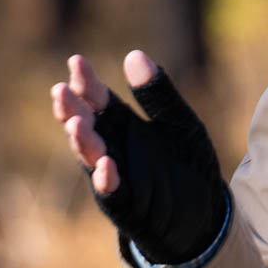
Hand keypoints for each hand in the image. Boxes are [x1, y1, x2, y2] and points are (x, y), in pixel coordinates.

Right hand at [52, 51, 226, 265]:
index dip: (87, 84)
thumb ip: (158, 94)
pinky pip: (115, 198)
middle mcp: (113, 151)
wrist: (207, 213)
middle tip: (60, 92)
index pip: (99, 101)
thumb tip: (133, 55)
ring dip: (83, 144)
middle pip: (88, 128)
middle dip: (73, 111)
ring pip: (93, 160)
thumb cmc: (188, 163)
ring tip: (76, 124)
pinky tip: (105, 166)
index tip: (76, 62)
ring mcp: (119, 181)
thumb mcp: (180, 122)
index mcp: (123, 126)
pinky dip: (108, 183)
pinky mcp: (131, 210)